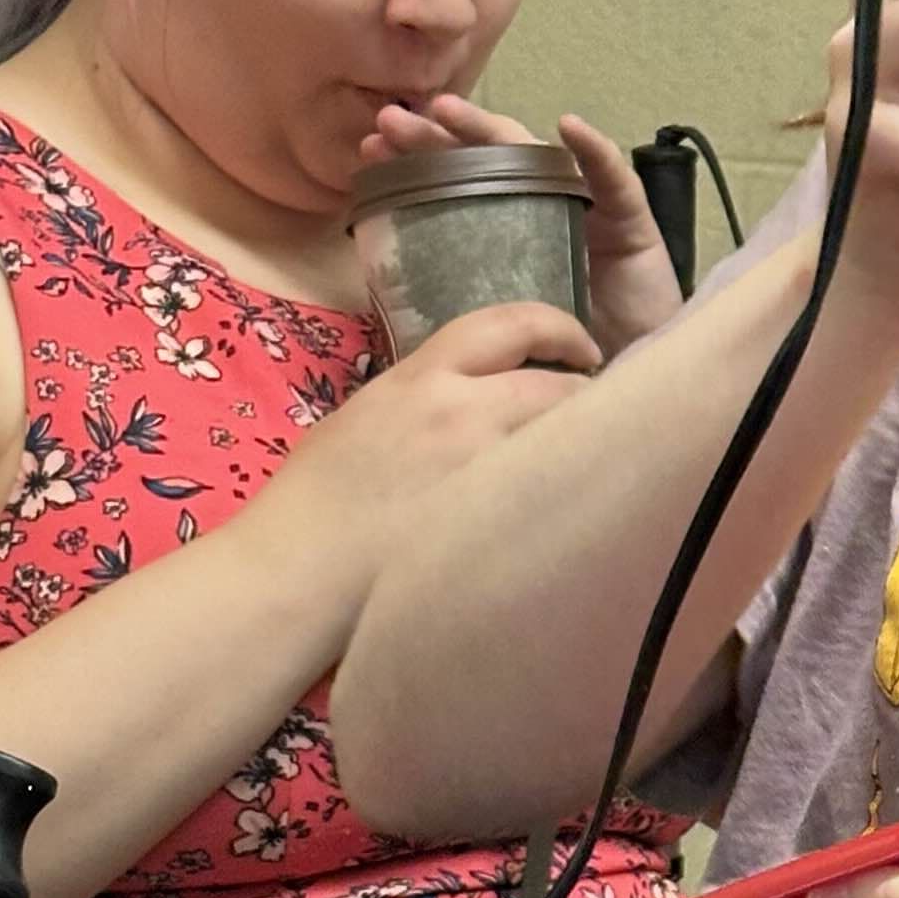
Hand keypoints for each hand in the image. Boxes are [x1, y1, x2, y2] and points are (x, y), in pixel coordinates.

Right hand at [251, 292, 597, 630]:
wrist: (292, 573)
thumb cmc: (309, 504)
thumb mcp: (361, 421)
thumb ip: (419, 402)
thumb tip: (466, 402)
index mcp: (419, 378)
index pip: (508, 324)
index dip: (559, 327)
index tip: (582, 348)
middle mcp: (460, 413)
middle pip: (559, 383)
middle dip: (590, 393)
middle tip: (606, 410)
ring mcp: (483, 471)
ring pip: (568, 438)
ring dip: (588, 443)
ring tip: (593, 460)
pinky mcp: (497, 527)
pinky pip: (557, 496)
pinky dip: (572, 492)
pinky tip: (575, 509)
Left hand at [359, 91, 682, 356]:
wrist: (631, 389)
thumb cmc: (564, 367)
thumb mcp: (496, 333)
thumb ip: (460, 305)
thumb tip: (388, 293)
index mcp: (506, 237)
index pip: (455, 188)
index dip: (414, 167)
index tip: (366, 153)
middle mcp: (542, 214)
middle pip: (485, 162)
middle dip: (436, 135)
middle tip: (389, 118)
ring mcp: (587, 211)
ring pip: (536, 155)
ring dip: (492, 128)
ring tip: (448, 109)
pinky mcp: (631, 222)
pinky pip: (614, 178)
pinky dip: (594, 150)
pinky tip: (570, 127)